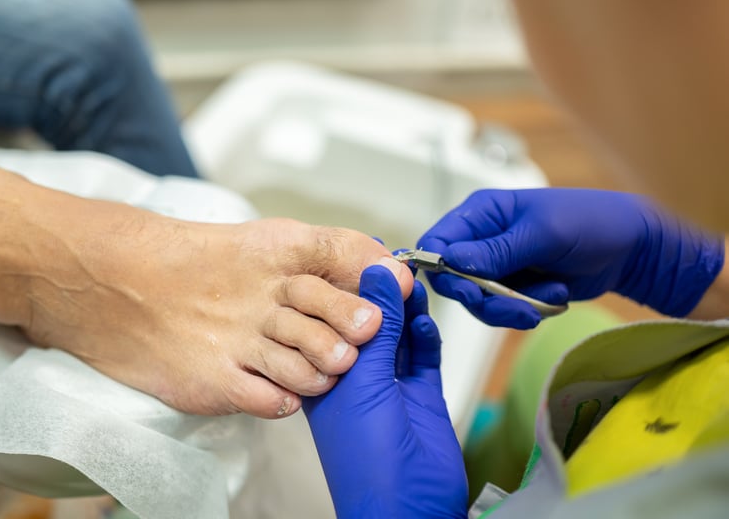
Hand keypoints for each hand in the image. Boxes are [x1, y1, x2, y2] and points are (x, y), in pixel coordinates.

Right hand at [0, 122, 415, 418]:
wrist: (101, 279)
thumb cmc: (179, 263)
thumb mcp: (248, 243)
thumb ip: (307, 259)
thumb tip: (369, 272)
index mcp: (273, 247)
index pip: (348, 253)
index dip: (380, 274)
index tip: (398, 292)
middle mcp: (262, 290)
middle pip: (343, 315)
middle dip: (362, 330)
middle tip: (363, 339)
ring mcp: (237, 336)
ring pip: (316, 364)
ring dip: (329, 370)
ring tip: (324, 370)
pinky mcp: (210, 379)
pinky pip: (272, 399)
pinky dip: (288, 399)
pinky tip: (281, 392)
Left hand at [303, 265, 466, 518]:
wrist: (409, 505)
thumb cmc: (368, 455)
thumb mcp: (364, 381)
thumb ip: (376, 328)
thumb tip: (379, 274)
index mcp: (323, 373)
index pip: (331, 319)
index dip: (346, 287)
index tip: (362, 254)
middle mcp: (354, 376)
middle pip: (367, 323)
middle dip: (380, 294)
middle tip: (396, 261)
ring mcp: (389, 385)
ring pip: (397, 335)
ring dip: (404, 310)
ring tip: (413, 282)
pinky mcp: (420, 394)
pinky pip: (421, 356)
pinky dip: (425, 336)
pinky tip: (424, 319)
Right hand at [418, 188, 723, 327]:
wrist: (634, 248)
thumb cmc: (590, 223)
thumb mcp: (543, 234)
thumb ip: (496, 251)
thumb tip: (450, 261)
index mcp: (481, 214)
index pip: (436, 242)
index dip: (440, 269)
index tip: (466, 291)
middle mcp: (482, 239)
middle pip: (454, 281)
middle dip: (484, 299)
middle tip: (515, 308)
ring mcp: (499, 266)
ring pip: (480, 302)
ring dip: (513, 308)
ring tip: (550, 298)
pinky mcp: (516, 288)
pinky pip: (505, 310)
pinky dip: (530, 310)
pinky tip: (557, 295)